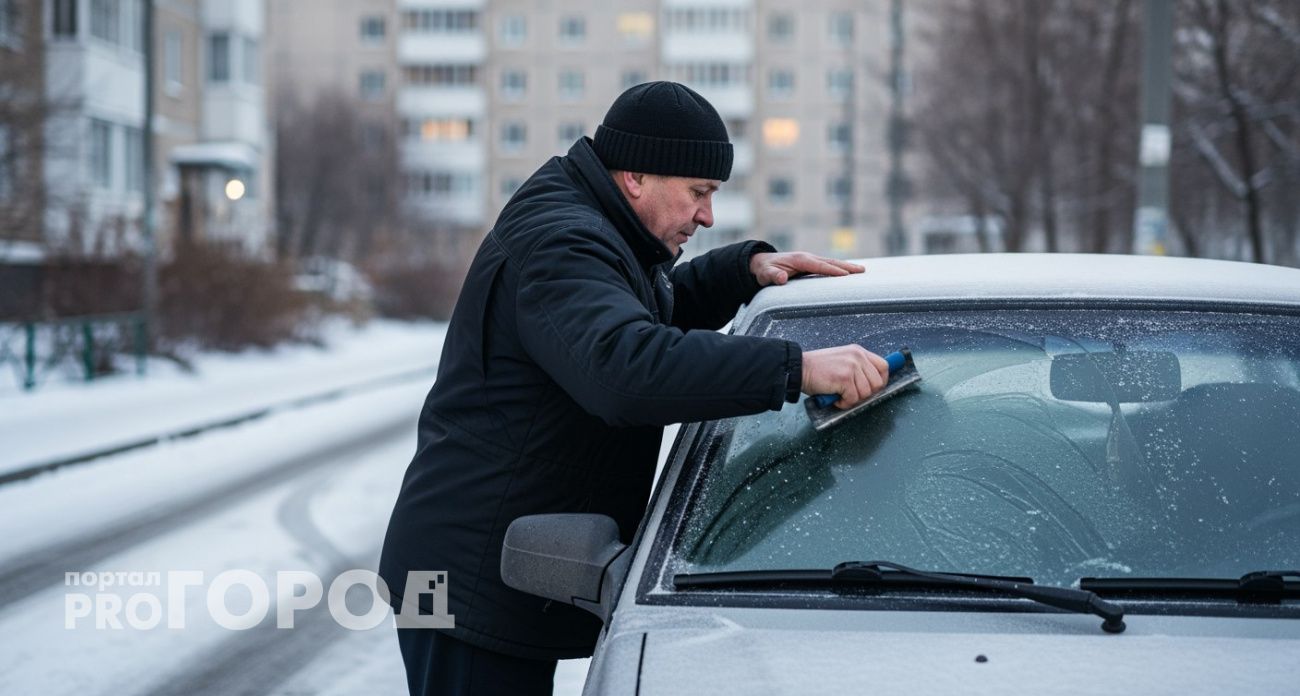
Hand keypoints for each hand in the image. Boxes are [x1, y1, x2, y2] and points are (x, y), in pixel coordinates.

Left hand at [750, 251, 864, 286]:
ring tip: (861, 270)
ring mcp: (810, 260)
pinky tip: (848, 273)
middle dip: (846, 266)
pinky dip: (839, 268)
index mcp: (799, 260)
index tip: (845, 275)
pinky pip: (827, 266)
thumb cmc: (764, 269)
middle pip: (830, 262)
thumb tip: (781, 278)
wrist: (762, 262)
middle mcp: (807, 258)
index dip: (831, 270)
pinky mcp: (811, 265)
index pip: (818, 266)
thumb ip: (773, 276)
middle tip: (862, 271)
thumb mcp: (765, 274)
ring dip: (846, 266)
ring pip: (831, 263)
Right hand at [802, 345, 889, 408]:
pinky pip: (853, 399)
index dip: (882, 381)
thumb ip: (857, 367)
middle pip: (878, 383)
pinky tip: (835, 398)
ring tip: (840, 395)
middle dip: (866, 394)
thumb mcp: (842, 360)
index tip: (874, 389)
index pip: (883, 366)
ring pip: (866, 393)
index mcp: (858, 351)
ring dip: (853, 400)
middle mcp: (857, 357)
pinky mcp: (844, 378)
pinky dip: (844, 403)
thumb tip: (872, 384)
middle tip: (852, 395)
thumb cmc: (817, 368)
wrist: (799, 368)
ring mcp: (851, 367)